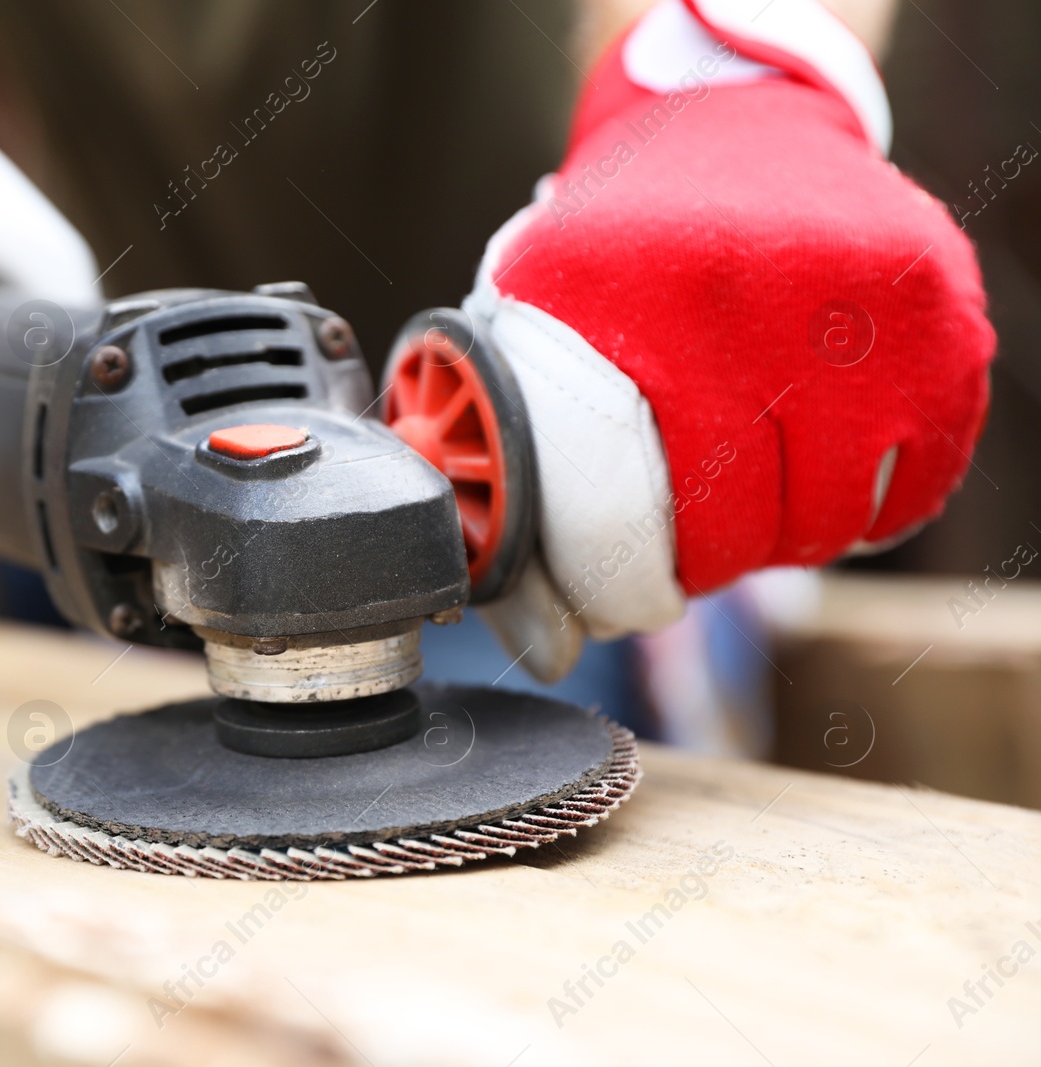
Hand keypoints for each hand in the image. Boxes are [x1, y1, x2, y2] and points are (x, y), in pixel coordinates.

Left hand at [463, 0, 992, 680]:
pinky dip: (872, 509)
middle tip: (684, 545)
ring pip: (830, 517)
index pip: (633, 510)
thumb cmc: (617, 250)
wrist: (728, 128)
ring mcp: (860, 300)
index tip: (620, 592)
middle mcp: (754, 291)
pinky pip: (917, 483)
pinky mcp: (940, 314)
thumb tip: (542, 641)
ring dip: (785, 539)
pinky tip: (824, 476)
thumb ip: (528, 471)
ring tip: (749, 496)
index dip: (625, 579)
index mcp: (635, 297)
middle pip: (736, 525)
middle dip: (703, 563)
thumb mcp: (533, 321)